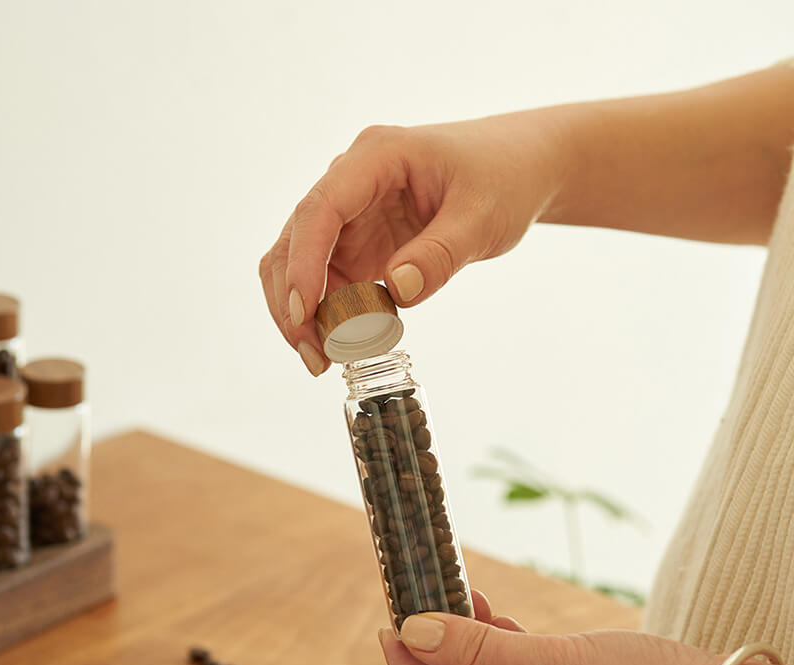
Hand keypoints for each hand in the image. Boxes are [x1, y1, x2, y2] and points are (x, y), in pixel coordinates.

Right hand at [258, 113, 566, 374]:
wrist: (519, 169)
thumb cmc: (504, 177)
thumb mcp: (483, 217)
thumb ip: (440, 254)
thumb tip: (397, 293)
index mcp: (376, 157)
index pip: (321, 209)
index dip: (304, 264)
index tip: (304, 313)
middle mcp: (351, 182)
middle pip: (294, 240)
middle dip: (292, 301)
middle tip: (314, 357)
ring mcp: (352, 215)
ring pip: (300, 265)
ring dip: (301, 314)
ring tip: (322, 360)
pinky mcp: (360, 243)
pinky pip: (327, 281)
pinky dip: (326, 315)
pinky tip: (340, 345)